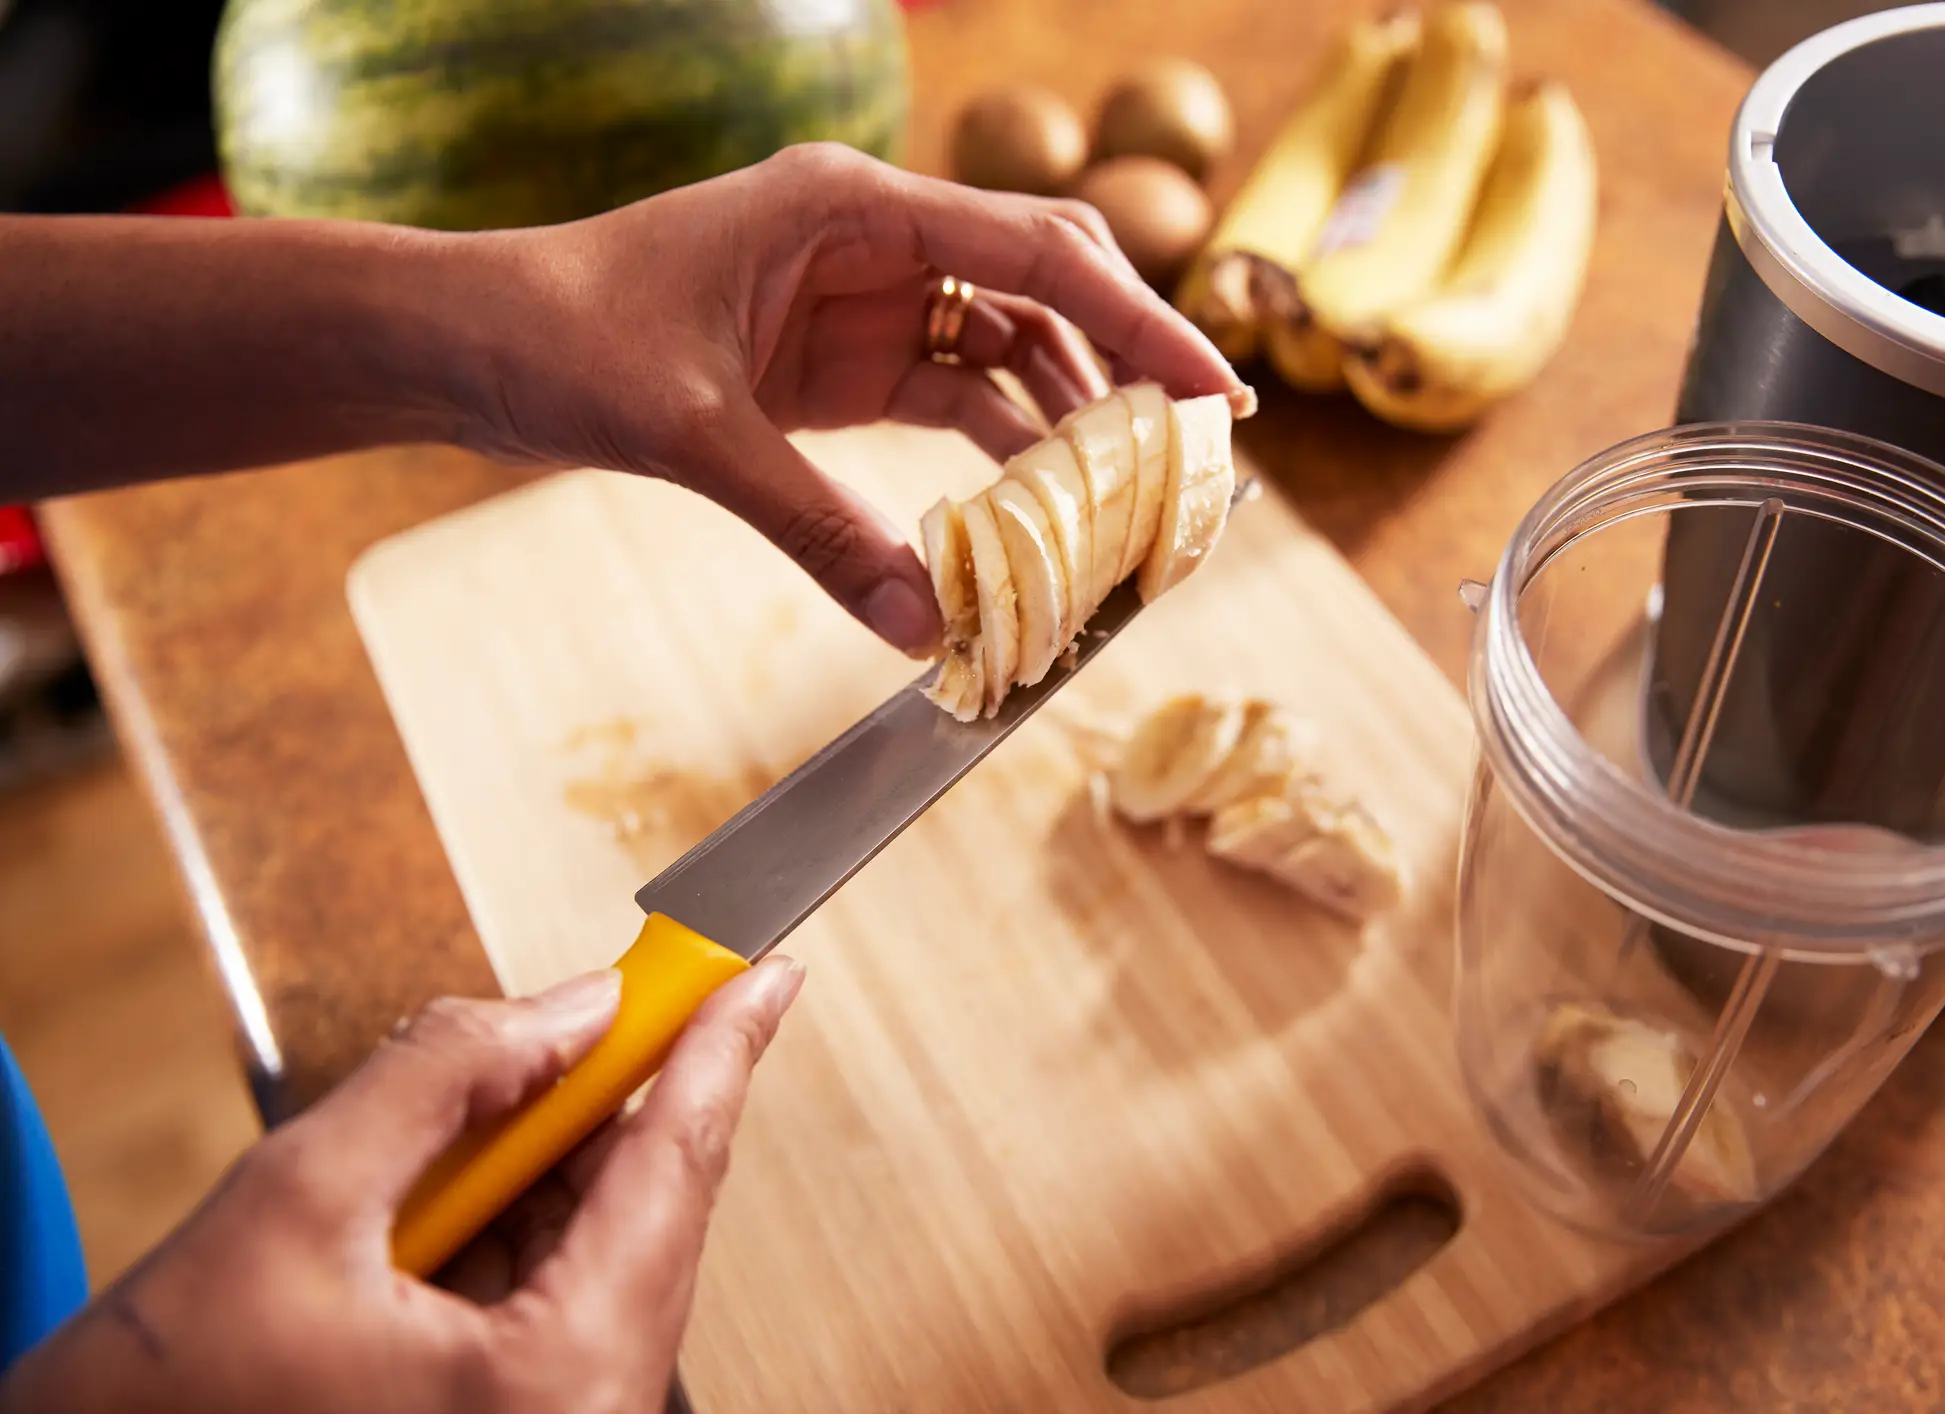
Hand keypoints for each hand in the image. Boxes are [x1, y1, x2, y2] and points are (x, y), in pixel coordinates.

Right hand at [0, 957, 805, 1413]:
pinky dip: (523, 1228)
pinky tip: (470, 1182)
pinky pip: (554, 1306)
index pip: (674, 1171)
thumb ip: (446, 1077)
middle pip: (647, 1216)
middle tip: (633, 997)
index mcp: (554, 1384)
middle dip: (612, 1099)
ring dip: (557, 1164)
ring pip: (599, 1257)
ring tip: (496, 1101)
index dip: (717, 1049)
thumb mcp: (295, 1198)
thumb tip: (569, 1008)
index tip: (760, 973)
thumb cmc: (156, 1410)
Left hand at [458, 141, 1251, 656]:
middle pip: (1043, 283)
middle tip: (1203, 446)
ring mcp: (861, 299)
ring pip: (1008, 345)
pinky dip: (1003, 449)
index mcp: (849, 206)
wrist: (471, 346)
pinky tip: (1046, 508)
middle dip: (1127, 359)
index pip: (1034, 251)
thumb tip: (923, 626)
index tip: (1213, 390)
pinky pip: (953, 397)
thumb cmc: (563, 343)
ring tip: (1136, 496)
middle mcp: (873, 238)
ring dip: (1072, 415)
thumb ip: (817, 529)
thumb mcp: (694, 436)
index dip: (1138, 321)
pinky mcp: (839, 362)